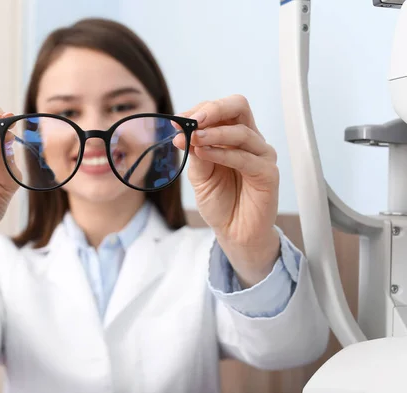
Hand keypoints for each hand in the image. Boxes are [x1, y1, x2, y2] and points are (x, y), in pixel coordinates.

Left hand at [174, 95, 279, 286]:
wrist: (234, 232)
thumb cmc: (220, 202)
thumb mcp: (200, 175)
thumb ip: (195, 152)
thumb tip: (181, 131)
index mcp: (233, 136)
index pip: (222, 109)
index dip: (200, 109)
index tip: (177, 120)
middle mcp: (250, 141)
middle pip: (239, 107)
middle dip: (213, 109)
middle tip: (192, 119)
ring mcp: (262, 155)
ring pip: (241, 132)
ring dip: (213, 133)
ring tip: (192, 138)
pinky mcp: (268, 174)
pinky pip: (245, 158)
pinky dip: (222, 153)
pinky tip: (203, 153)